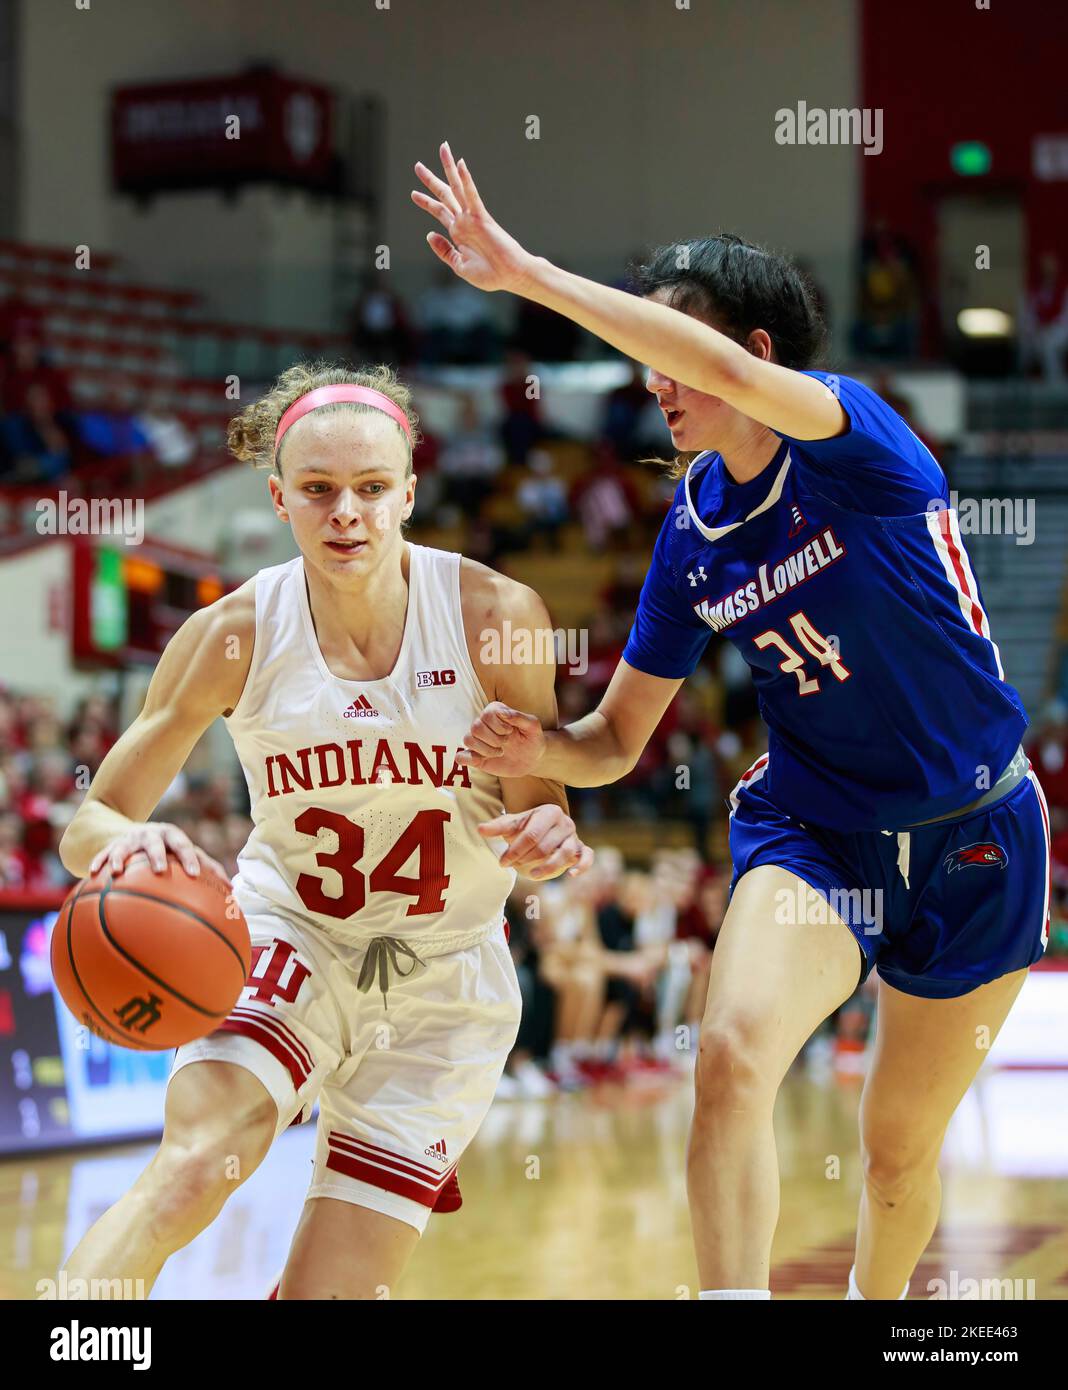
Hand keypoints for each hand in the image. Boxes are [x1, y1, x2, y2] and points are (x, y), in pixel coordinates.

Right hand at [88, 823, 228, 881]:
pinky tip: (91, 873)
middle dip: (158, 855)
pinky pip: (103, 854)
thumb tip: (233, 893)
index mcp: (172, 836)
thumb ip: (208, 868)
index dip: (190, 858)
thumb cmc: (170, 849)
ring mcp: (130, 839)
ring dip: (120, 858)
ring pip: (124, 846)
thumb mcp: (186, 854)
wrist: (137, 831)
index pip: (184, 845)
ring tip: (116, 872)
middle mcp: (151, 834)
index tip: (195, 874)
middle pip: (155, 842)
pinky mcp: (112, 845)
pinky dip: (98, 862)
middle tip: (160, 870)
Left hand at [412, 142, 537, 293]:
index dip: (426, 202)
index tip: (413, 193)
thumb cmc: (490, 275)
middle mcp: (464, 222)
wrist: (511, 276)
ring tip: (443, 149)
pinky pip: (472, 196)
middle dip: (431, 180)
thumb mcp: (459, 266)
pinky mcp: (482, 218)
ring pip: (457, 188)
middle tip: (417, 166)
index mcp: (458, 233)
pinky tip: (461, 164)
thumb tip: (429, 234)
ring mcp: (472, 218)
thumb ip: (444, 251)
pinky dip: (466, 180)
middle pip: (444, 195)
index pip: (439, 212)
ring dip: (448, 169)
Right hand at [457, 701, 545, 777]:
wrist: (532, 758)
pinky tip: (484, 761)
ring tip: (500, 753)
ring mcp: (478, 741)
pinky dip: (469, 759)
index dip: (499, 726)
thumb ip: (519, 717)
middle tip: (506, 743)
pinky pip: (460, 757)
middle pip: (475, 727)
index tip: (511, 731)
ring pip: (467, 740)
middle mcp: (483, 724)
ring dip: (485, 750)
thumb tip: (502, 712)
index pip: (487, 715)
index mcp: (495, 712)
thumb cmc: (533, 739)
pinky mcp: (475, 757)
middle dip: (494, 739)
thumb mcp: (533, 726)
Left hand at [478, 805, 593, 880]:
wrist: (547, 827)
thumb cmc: (528, 826)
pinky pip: (587, 857)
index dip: (515, 850)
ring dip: (549, 867)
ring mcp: (575, 836)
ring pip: (565, 854)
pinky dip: (582, 866)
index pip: (531, 834)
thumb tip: (480, 829)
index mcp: (549, 812)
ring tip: (533, 875)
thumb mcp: (514, 824)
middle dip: (527, 859)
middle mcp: (565, 822)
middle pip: (546, 846)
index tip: (502, 862)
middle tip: (513, 866)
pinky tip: (571, 875)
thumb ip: (498, 827)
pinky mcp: (582, 848)